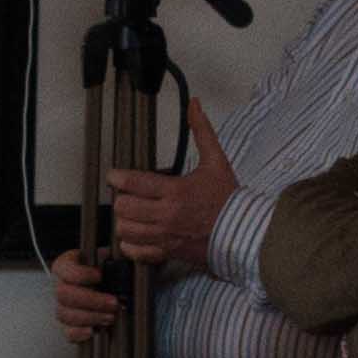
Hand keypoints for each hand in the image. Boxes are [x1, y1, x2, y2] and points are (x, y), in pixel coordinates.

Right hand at [47, 246, 122, 344]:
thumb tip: (123, 256)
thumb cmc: (105, 268)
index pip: (64, 269)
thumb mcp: (108, 257)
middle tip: (113, 303)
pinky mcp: (68, 325)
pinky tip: (93, 331)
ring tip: (110, 316)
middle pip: (63, 294)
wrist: (104, 285)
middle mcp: (59, 286)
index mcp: (64, 266)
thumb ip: (113, 256)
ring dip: (90, 317)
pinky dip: (79, 333)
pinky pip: (67, 332)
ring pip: (64, 314)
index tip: (100, 276)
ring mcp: (61, 306)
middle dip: (91, 300)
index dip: (81, 275)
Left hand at [107, 110, 241, 269]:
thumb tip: (195, 104)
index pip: (135, 184)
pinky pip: (137, 252)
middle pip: (124, 207)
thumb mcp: (216, 160)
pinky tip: (136, 234)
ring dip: (124, 221)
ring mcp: (165, 236)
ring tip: (131, 213)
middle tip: (126, 195)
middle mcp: (167, 215)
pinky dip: (131, 244)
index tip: (114, 176)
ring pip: (125, 230)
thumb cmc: (228, 199)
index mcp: (176, 191)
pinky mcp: (167, 252)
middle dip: (121, 199)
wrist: (242, 232)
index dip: (118, 178)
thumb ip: (202, 131)